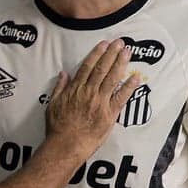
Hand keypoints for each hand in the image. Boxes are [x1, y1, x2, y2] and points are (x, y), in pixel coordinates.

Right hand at [46, 39, 138, 160]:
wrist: (65, 145)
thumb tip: (63, 74)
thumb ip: (59, 88)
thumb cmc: (57, 127)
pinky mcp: (109, 114)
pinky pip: (121, 98)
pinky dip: (129, 87)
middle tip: (120, 42)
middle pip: (102, 69)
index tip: (104, 44)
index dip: (97, 54)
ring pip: (112, 79)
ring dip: (120, 64)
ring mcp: (100, 103)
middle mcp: (88, 92)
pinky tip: (136, 77)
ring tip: (127, 52)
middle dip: (111, 54)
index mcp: (75, 89)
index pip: (87, 67)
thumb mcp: (52, 104)